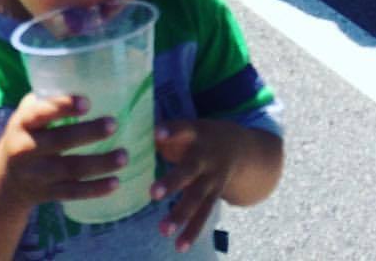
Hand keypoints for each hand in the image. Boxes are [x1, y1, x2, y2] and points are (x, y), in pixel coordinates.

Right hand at [0, 93, 125, 209]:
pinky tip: (117, 183)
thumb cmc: (27, 134)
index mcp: (23, 124)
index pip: (40, 114)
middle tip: (115, 123)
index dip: (62, 107)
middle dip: (88, 133)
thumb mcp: (28, 114)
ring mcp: (36, 175)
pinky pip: (72, 193)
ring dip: (99, 163)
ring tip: (124, 156)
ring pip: (70, 169)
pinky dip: (94, 190)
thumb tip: (91, 71)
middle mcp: (26, 150)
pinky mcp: (46, 194)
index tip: (87, 102)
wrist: (1, 183)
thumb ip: (51, 97)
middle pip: (60, 141)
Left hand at [150, 119, 244, 251]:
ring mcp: (212, 177)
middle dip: (172, 182)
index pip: (183, 130)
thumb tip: (133, 136)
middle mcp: (206, 156)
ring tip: (163, 230)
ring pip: (196, 197)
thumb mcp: (190, 128)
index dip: (172, 132)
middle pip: (189, 169)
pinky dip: (192, 231)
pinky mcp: (215, 195)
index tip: (157, 134)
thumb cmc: (201, 137)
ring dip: (180, 214)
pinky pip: (203, 214)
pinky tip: (179, 247)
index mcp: (197, 134)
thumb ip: (167, 134)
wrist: (242, 148)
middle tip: (152, 193)